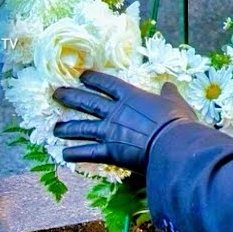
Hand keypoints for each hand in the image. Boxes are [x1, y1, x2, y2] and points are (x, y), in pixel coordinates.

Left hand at [53, 70, 196, 172]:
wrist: (172, 145)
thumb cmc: (177, 123)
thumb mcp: (175, 102)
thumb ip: (168, 94)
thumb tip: (168, 85)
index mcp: (131, 97)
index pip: (107, 84)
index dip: (93, 79)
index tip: (81, 76)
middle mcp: (115, 112)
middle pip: (87, 102)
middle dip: (70, 97)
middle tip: (56, 94)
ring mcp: (109, 132)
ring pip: (81, 128)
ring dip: (66, 128)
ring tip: (55, 128)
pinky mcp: (109, 152)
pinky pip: (87, 153)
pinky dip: (74, 154)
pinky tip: (63, 155)